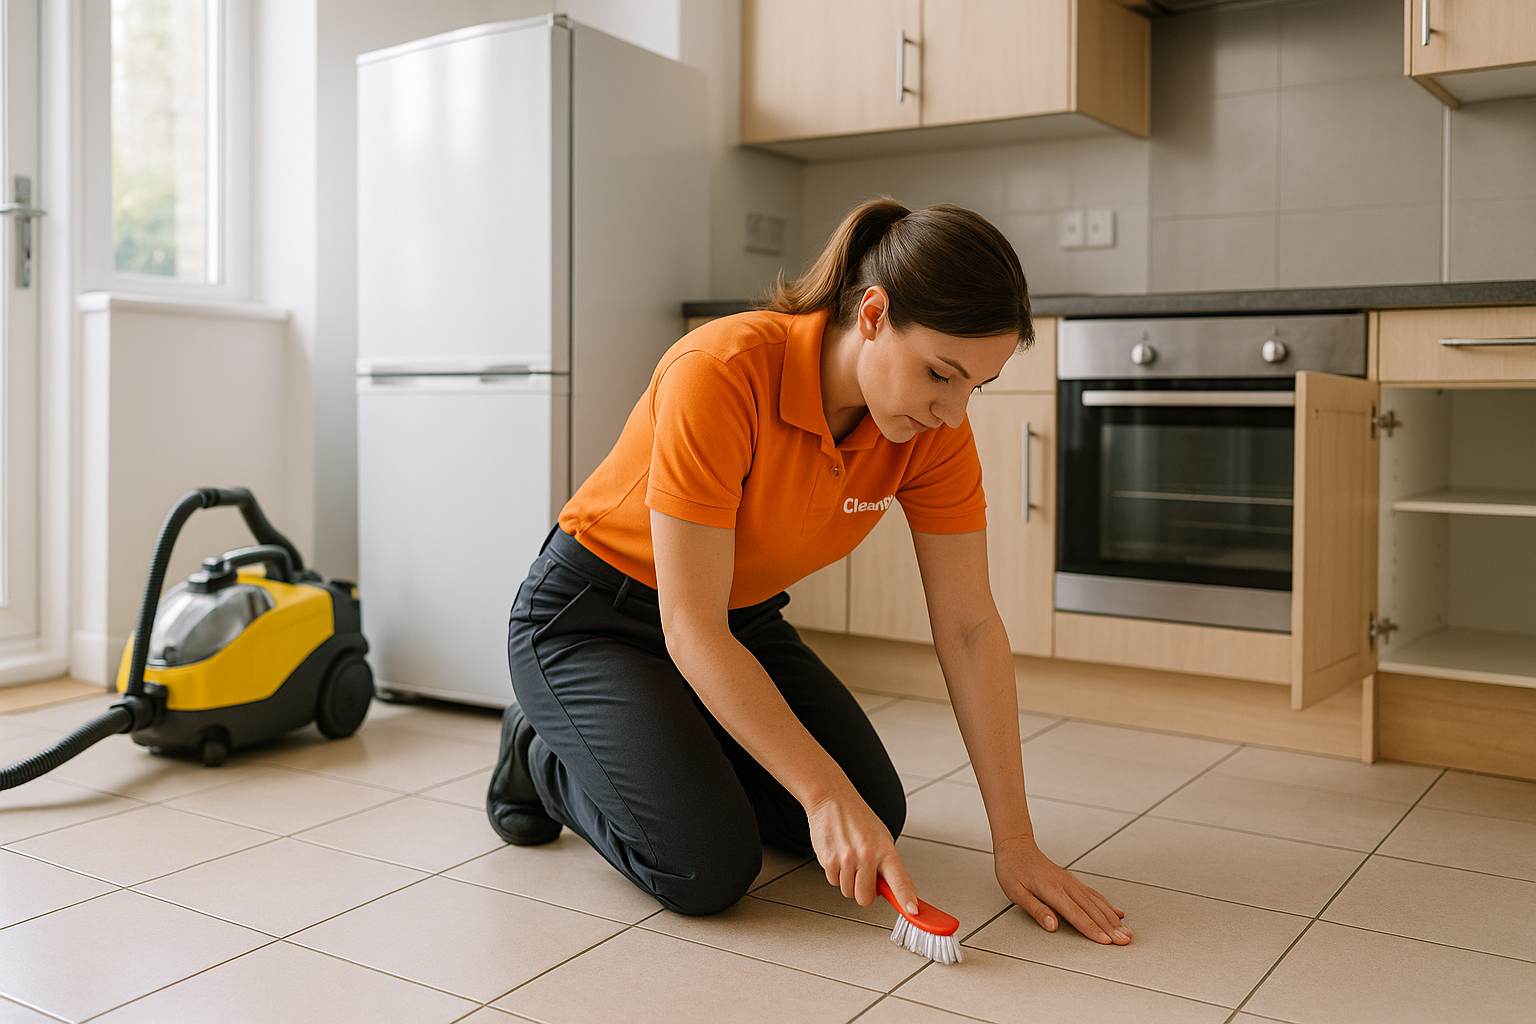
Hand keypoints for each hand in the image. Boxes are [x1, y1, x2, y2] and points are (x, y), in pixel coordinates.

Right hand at [806, 789, 919, 913]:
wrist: (831, 800)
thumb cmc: (858, 818)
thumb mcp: (881, 838)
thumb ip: (886, 865)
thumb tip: (888, 891)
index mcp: (885, 850)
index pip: (899, 880)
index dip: (906, 898)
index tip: (913, 911)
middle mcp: (866, 856)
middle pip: (865, 898)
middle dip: (864, 892)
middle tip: (863, 876)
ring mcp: (846, 859)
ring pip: (847, 891)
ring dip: (848, 881)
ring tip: (849, 858)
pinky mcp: (828, 860)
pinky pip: (833, 881)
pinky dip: (835, 873)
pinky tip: (838, 855)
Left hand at [995, 836, 1130, 944]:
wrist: (1016, 846)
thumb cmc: (1013, 869)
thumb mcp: (1016, 892)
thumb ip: (1036, 909)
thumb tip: (1052, 925)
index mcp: (1052, 890)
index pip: (1076, 914)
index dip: (1092, 929)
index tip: (1106, 941)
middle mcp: (1066, 885)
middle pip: (1092, 910)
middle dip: (1110, 927)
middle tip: (1125, 941)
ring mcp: (1072, 882)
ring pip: (1097, 902)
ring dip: (1113, 918)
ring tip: (1126, 932)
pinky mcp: (1073, 881)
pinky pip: (1094, 894)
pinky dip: (1107, 905)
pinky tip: (1117, 913)